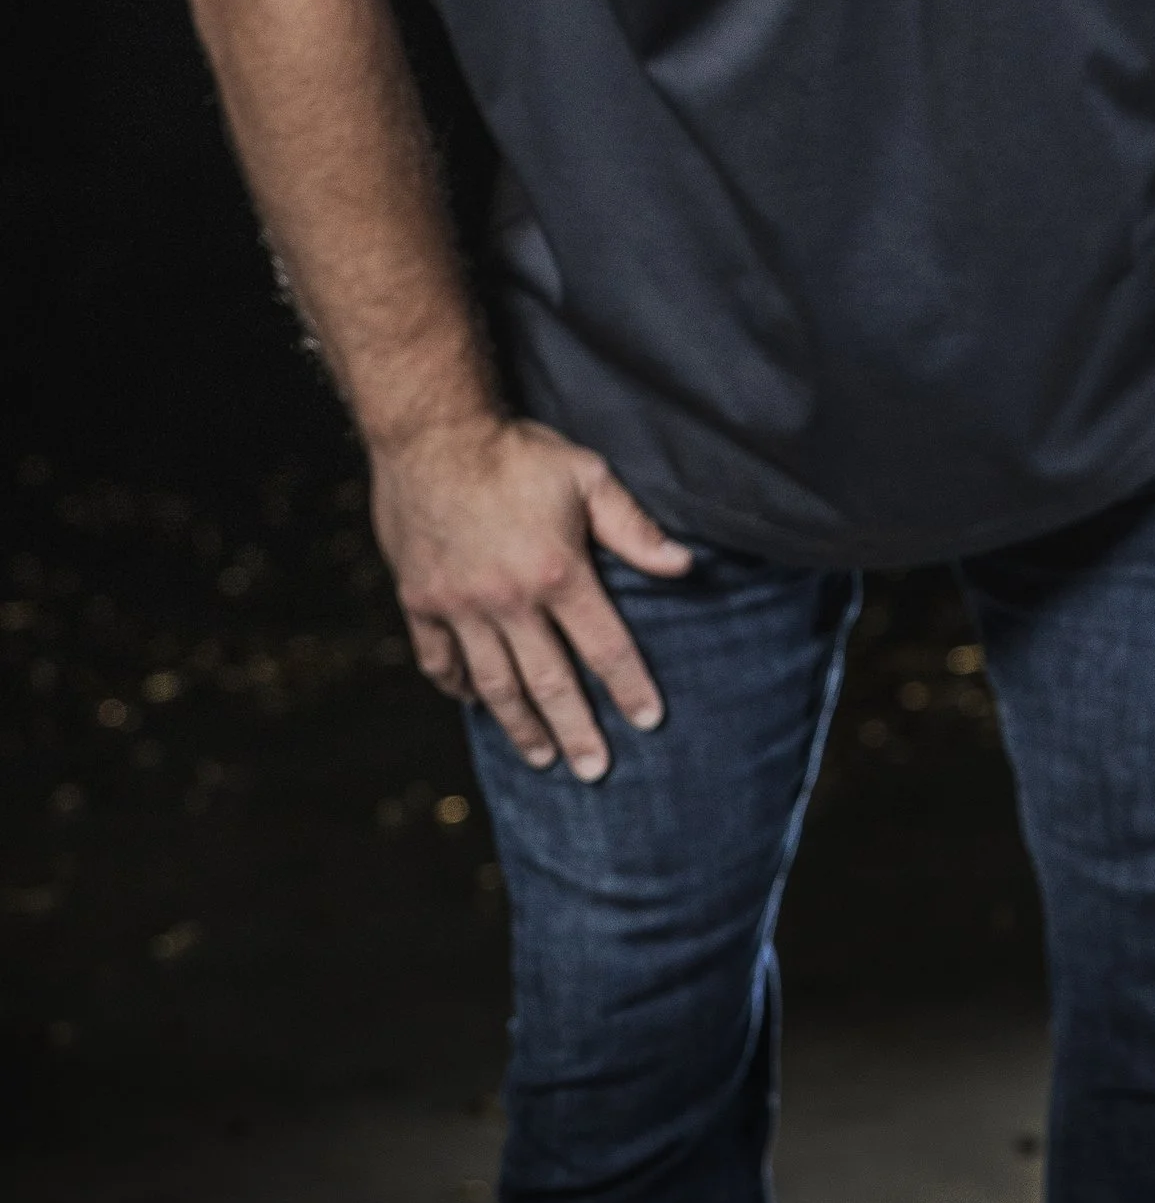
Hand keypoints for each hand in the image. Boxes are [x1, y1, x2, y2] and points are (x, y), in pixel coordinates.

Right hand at [371, 411, 694, 777]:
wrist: (431, 431)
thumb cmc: (517, 451)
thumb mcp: (588, 476)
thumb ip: (634, 528)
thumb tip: (685, 566)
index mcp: (557, 573)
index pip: (605, 646)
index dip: (630, 687)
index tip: (649, 722)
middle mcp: (508, 601)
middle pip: (549, 682)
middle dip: (576, 731)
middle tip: (595, 771)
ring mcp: (459, 606)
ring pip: (494, 684)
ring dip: (520, 726)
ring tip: (541, 758)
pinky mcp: (421, 600)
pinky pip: (439, 660)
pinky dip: (458, 687)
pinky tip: (475, 704)